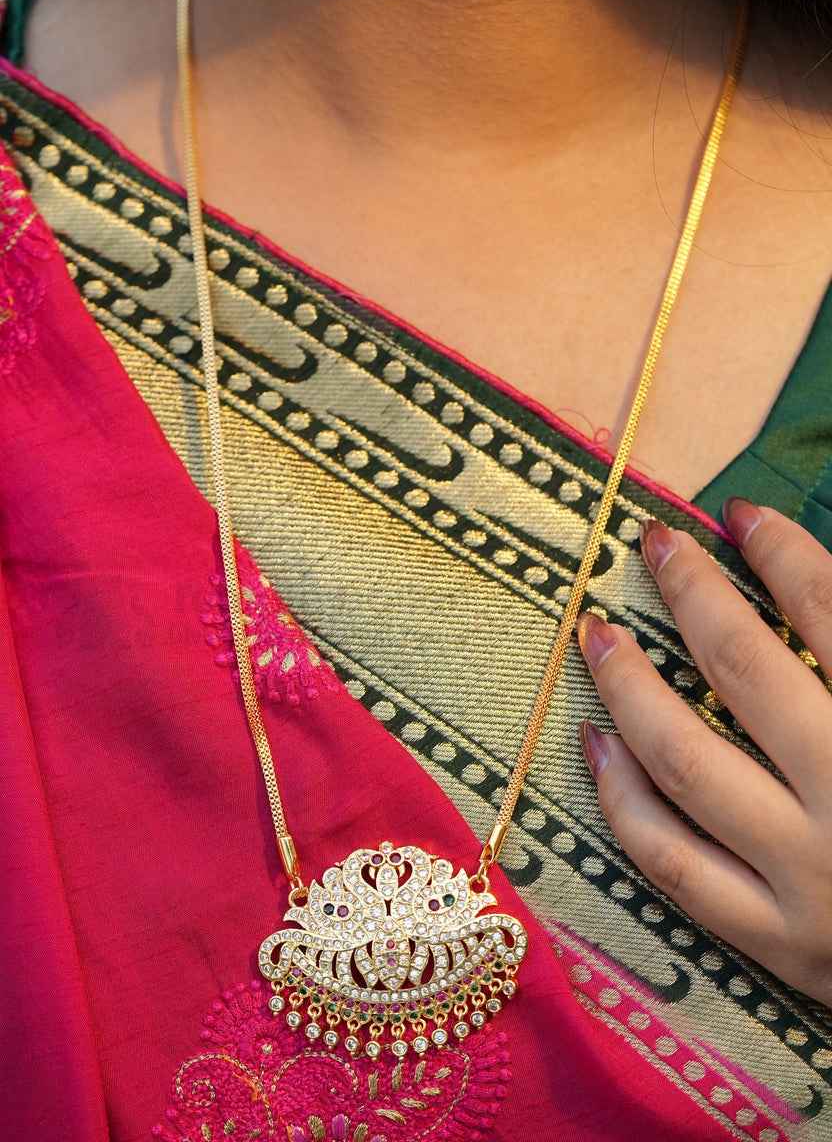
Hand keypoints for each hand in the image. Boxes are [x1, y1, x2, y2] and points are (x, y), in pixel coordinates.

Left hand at [576, 499, 831, 1006]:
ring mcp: (810, 879)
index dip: (785, 555)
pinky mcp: (779, 942)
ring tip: (596, 635)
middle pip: (747, 674)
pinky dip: (623, 800)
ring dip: (631, 688)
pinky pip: (673, 864)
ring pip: (688, 763)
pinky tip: (595, 743)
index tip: (742, 515)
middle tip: (655, 543)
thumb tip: (810, 580)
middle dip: (693, 594)